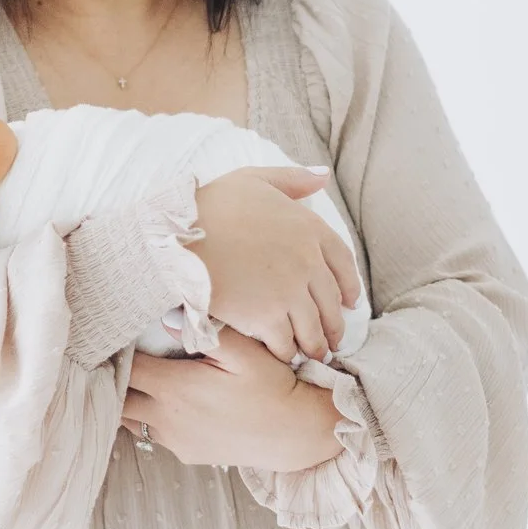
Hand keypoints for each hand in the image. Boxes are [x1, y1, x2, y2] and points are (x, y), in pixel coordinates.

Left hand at [120, 343, 345, 472]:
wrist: (295, 433)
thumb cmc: (271, 386)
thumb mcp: (242, 350)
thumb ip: (201, 331)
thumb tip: (165, 316)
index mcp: (174, 388)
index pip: (126, 368)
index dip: (119, 350)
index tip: (119, 335)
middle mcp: (167, 418)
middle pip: (120, 397)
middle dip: (117, 376)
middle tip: (122, 356)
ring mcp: (176, 440)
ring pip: (131, 419)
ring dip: (131, 398)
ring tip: (142, 377)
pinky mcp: (188, 453)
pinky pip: (154, 434)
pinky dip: (150, 417)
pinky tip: (167, 400)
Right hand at [188, 168, 359, 360]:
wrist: (178, 236)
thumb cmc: (211, 205)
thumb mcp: (254, 179)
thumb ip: (292, 179)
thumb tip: (324, 176)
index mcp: (309, 228)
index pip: (344, 263)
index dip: (349, 286)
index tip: (349, 302)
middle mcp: (307, 262)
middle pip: (331, 302)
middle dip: (334, 324)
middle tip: (332, 338)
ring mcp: (290, 292)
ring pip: (313, 328)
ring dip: (315, 344)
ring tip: (312, 353)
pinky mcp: (267, 317)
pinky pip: (286, 343)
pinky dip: (287, 351)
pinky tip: (283, 353)